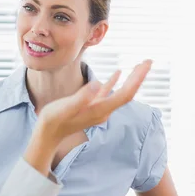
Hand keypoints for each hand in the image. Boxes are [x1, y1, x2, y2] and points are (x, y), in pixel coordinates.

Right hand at [25, 60, 151, 174]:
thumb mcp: (65, 107)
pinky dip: (114, 82)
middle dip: (138, 77)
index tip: (146, 65)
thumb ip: (81, 97)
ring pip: (120, 92)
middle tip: (148, 60)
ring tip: (139, 65)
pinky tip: (118, 73)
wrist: (47, 134)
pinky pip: (107, 92)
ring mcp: (98, 109)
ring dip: (130, 79)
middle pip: (127, 93)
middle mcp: (103, 110)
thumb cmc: (54, 120)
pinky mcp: (91, 106)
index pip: (126, 94)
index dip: (137, 79)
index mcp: (100, 109)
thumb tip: (97, 83)